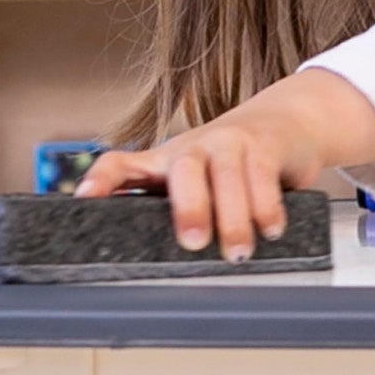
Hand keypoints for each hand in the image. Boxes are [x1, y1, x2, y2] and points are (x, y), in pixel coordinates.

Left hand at [82, 65, 374, 257]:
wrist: (288, 120)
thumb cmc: (232, 162)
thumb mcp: (197, 180)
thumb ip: (173, 208)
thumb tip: (140, 253)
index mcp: (166, 161)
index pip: (123, 162)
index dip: (102, 178)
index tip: (85, 199)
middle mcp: (193, 147)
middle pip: (184, 170)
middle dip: (188, 207)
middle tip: (192, 243)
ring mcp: (229, 141)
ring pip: (226, 176)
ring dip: (233, 216)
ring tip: (238, 252)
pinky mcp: (264, 144)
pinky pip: (261, 174)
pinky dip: (266, 205)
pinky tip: (270, 228)